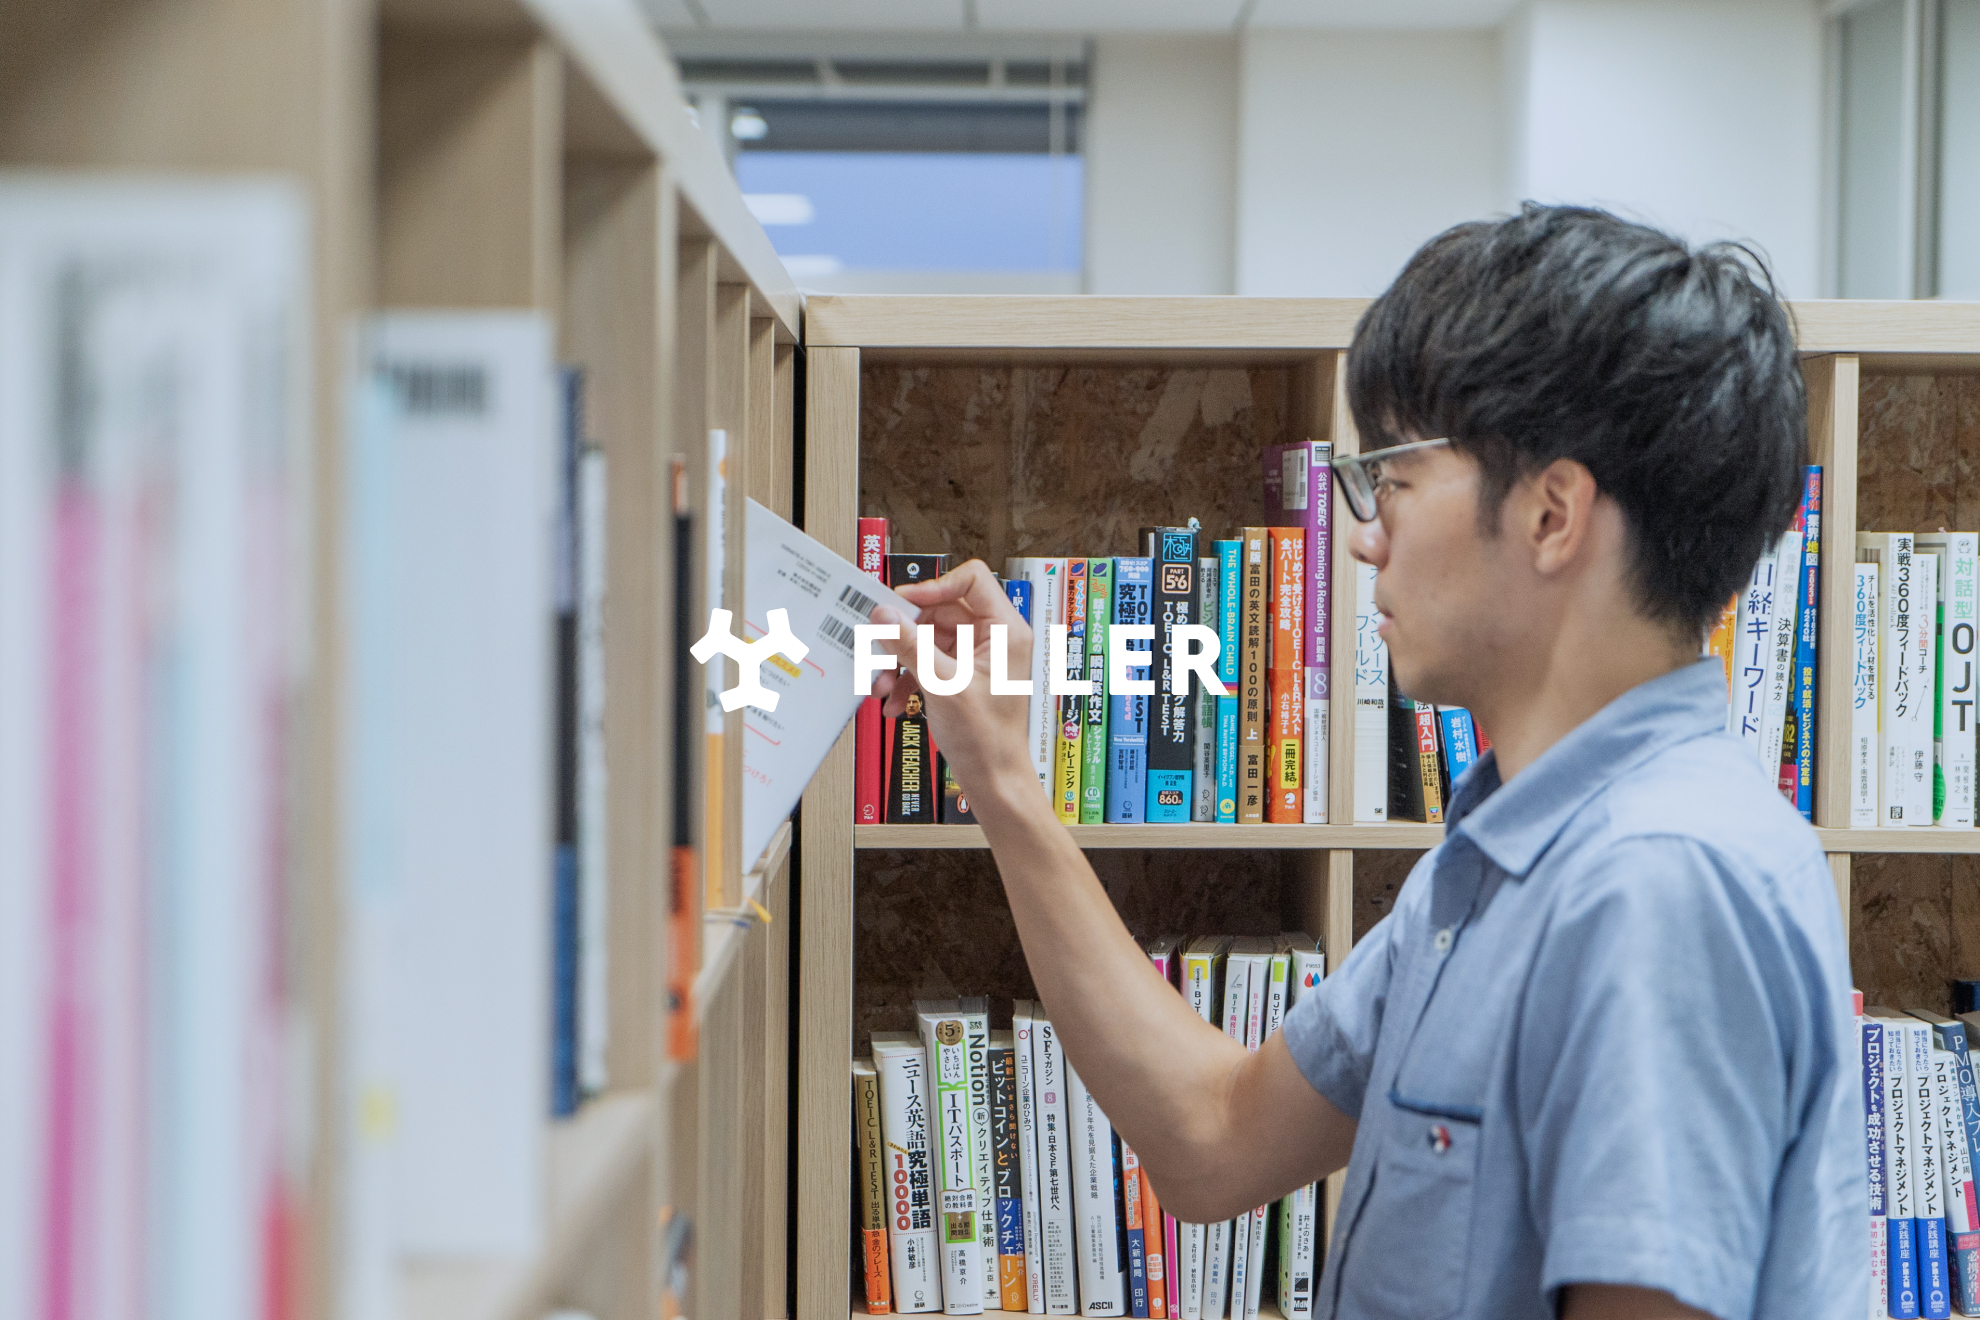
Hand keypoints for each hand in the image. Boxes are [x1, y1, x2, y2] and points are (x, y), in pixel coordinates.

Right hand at [871, 559, 1039, 816]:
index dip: (934, 587)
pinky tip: (897, 703)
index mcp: (1005, 631)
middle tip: (879, 651)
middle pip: (940, 611)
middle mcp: (994, 639)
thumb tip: (883, 614)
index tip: (902, 605)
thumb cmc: (987, 739)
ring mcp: (977, 658)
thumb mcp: (942, 685)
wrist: (994, 781)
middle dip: (906, 635)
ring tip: (883, 686)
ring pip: (928, 639)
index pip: (971, 580)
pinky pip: (928, 663)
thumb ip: (910, 645)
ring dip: (902, 661)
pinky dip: (909, 679)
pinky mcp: (962, 677)